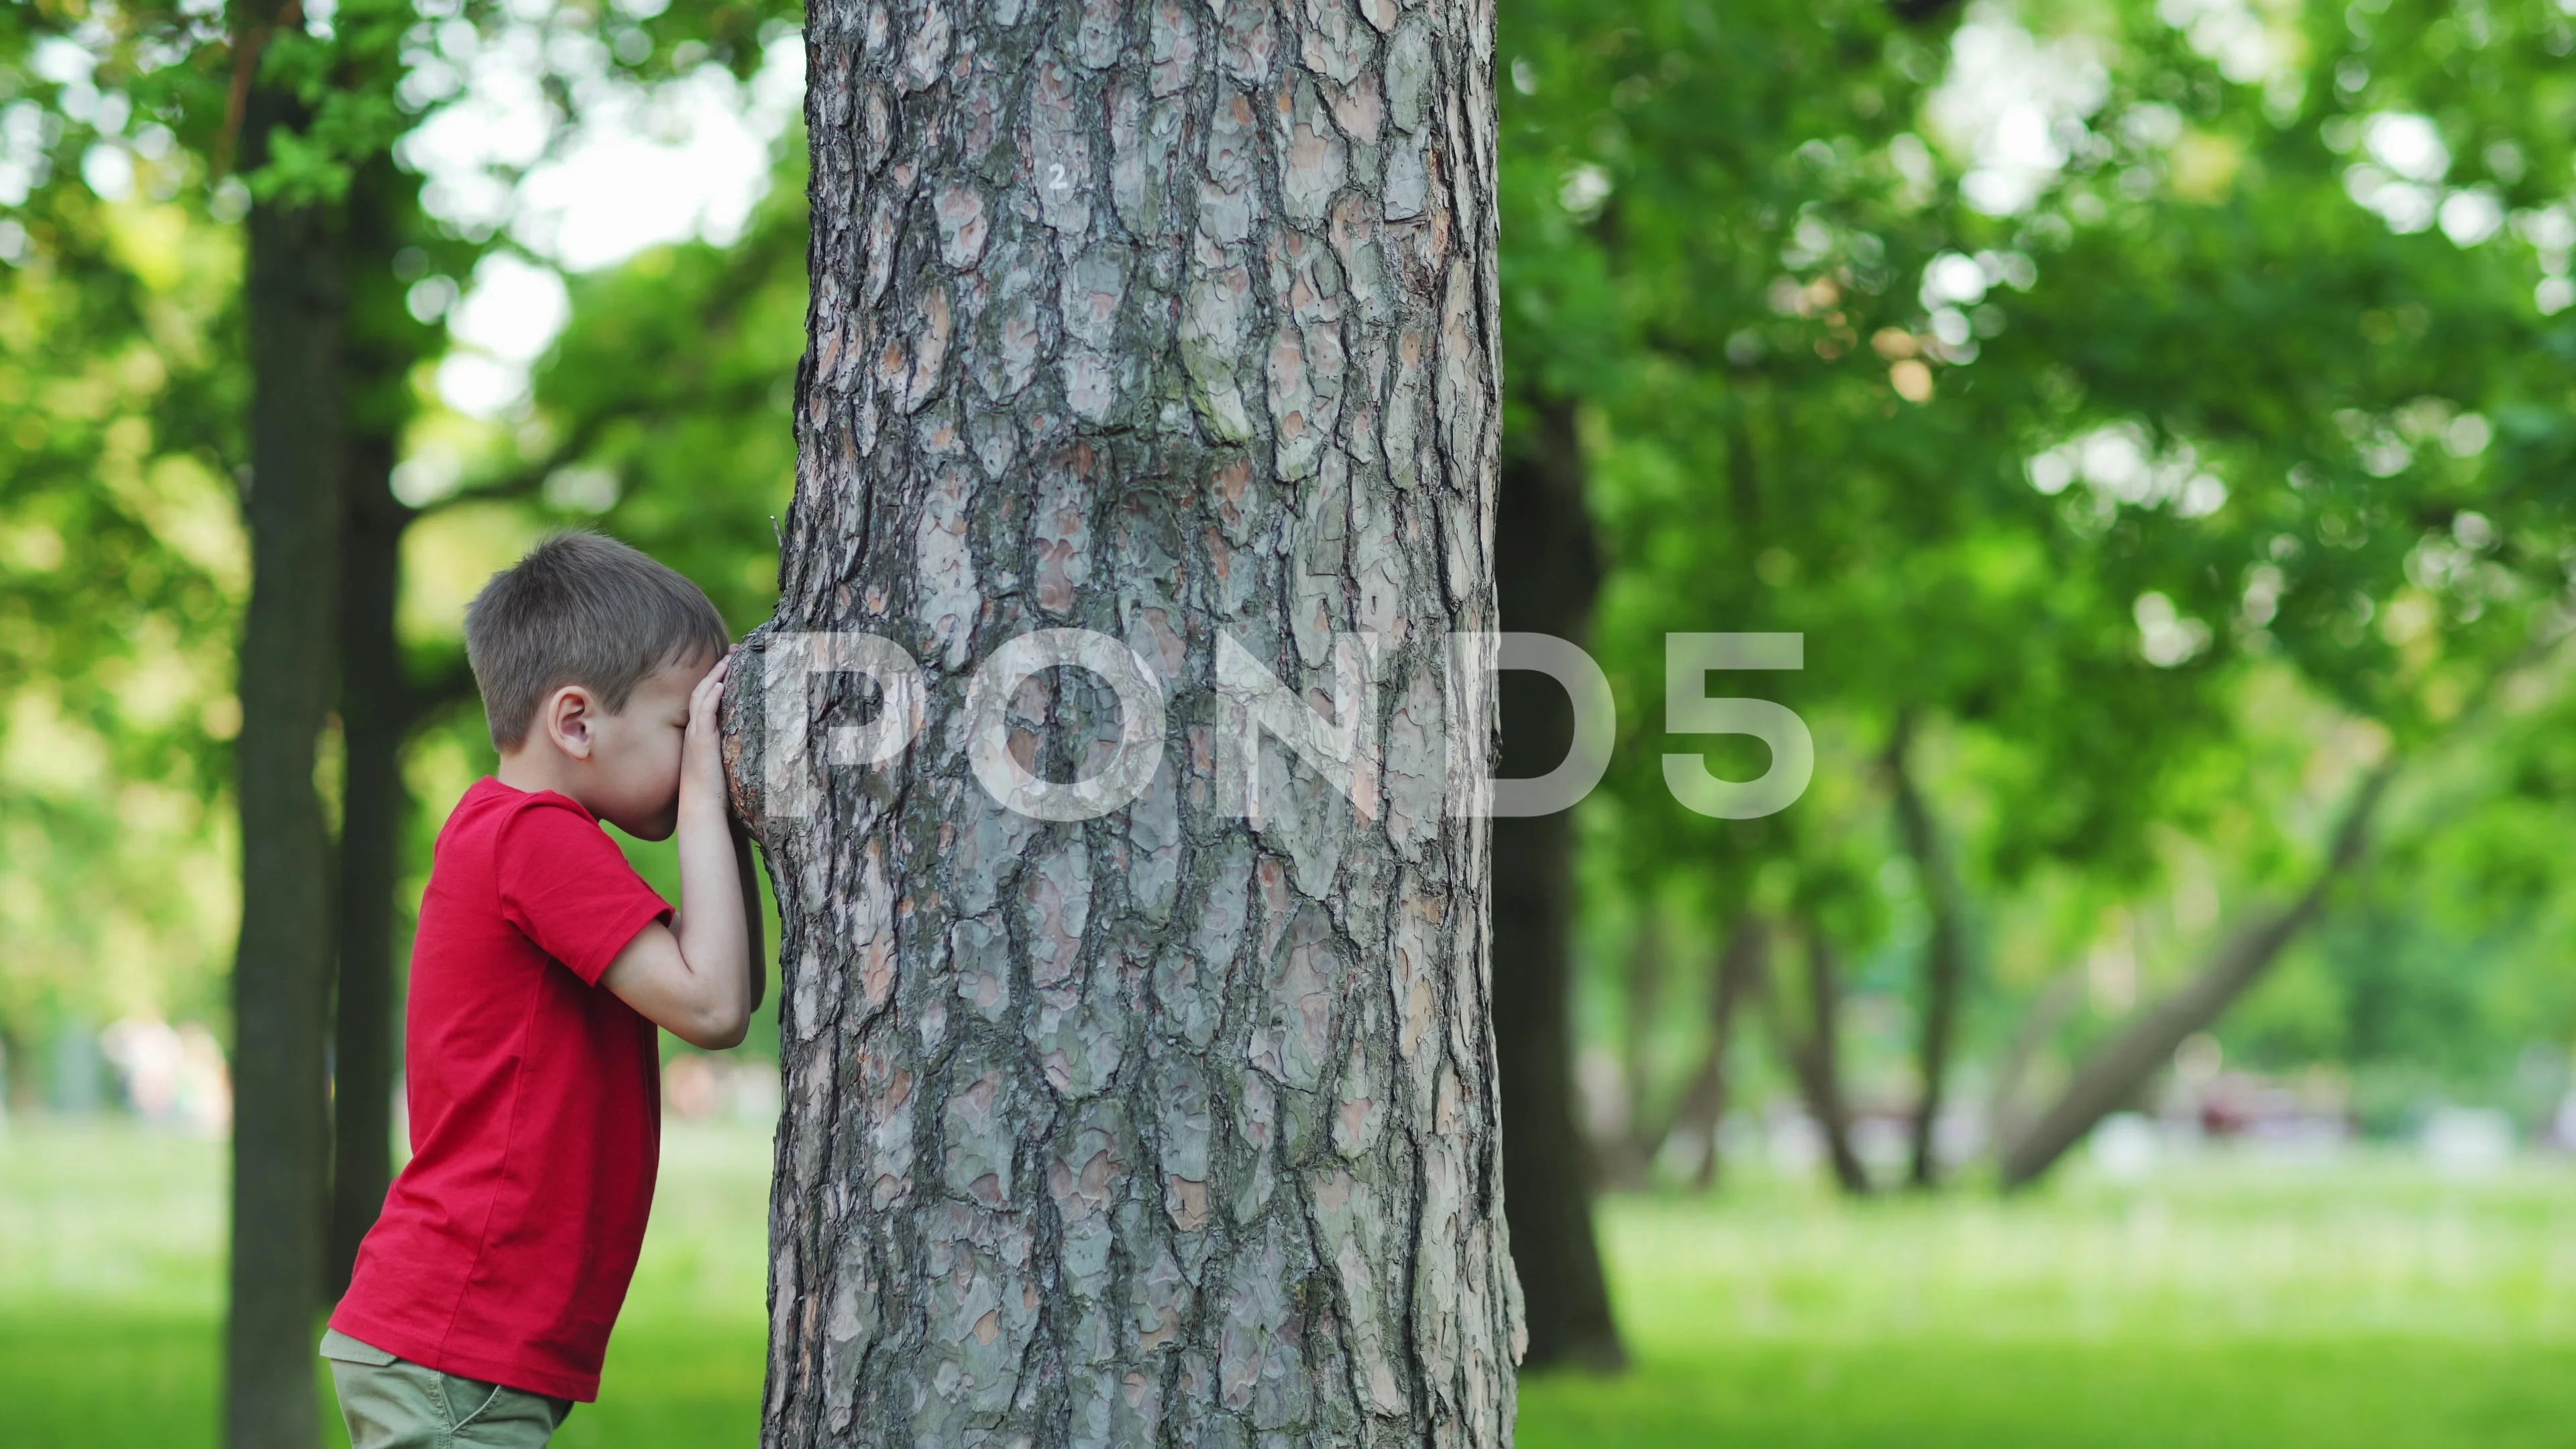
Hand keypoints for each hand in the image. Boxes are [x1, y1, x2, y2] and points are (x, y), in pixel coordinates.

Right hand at [681, 651, 732, 810]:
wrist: (701, 808)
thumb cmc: (716, 790)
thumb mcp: (726, 762)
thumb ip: (735, 747)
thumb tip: (755, 738)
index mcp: (700, 733)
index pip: (706, 698)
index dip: (717, 679)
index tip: (731, 664)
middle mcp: (695, 730)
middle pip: (702, 691)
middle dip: (716, 670)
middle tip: (731, 652)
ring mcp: (696, 735)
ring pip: (701, 697)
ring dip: (714, 677)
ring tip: (727, 660)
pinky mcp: (700, 742)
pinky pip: (703, 714)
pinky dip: (711, 697)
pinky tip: (720, 684)